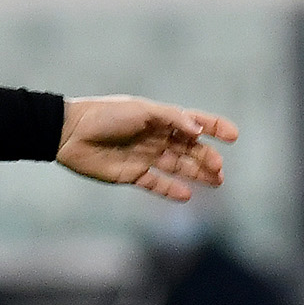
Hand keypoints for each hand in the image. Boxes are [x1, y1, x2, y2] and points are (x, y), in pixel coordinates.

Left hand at [55, 96, 236, 201]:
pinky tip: (187, 194)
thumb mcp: (141, 110)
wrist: (69, 133)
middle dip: (207, 158)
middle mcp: (155, 137)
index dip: (215, 127)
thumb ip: (172, 119)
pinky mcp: (131, 174)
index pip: (194, 122)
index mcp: (159, 117)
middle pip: (189, 149)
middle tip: (220, 170)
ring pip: (178, 166)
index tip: (234, 136)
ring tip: (216, 181)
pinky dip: (171, 189)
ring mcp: (144, 156)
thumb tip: (199, 131)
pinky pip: (156, 183)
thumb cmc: (105, 115)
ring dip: (197, 173)